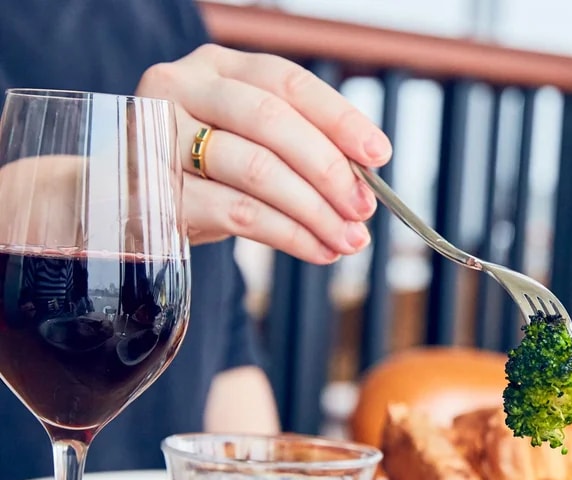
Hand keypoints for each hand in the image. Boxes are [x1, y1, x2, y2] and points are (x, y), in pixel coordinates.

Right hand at [136, 44, 391, 263]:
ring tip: (349, 239)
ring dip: (315, 211)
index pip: (287, 81)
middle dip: (329, 169)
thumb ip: (299, 147)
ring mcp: (161, 138)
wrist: (123, 204)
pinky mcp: (156, 192)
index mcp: (216, 68)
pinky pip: (238, 213)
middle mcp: (182, 89)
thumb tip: (366, 179)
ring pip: (257, 170)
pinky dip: (289, 235)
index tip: (379, 154)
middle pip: (271, 120)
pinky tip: (318, 250)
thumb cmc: (201, 171)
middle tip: (364, 209)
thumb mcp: (248, 144)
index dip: (339, 117)